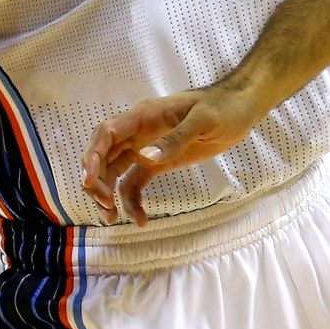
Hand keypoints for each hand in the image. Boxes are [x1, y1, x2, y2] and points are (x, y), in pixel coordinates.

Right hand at [82, 84, 263, 221]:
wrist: (240, 109)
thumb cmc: (223, 108)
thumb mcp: (203, 121)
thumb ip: (175, 139)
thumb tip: (144, 157)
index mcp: (144, 116)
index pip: (107, 133)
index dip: (93, 156)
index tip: (89, 182)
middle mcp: (138, 132)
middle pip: (103, 155)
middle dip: (96, 181)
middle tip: (105, 205)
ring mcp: (145, 148)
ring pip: (113, 172)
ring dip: (107, 194)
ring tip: (111, 219)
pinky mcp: (157, 163)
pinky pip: (134, 183)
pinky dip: (132, 201)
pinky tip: (140, 220)